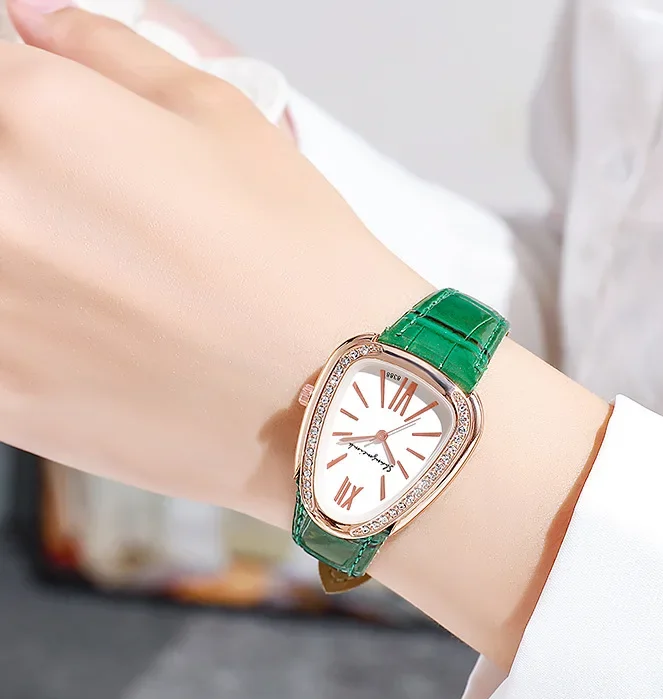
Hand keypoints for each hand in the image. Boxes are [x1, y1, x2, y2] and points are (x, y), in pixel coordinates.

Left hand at [1, 1, 609, 669]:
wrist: (333, 397)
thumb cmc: (300, 267)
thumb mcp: (226, 121)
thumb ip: (110, 53)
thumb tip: (36, 22)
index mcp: (34, 116)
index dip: (26, 105)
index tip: (60, 142)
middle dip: (36, 190)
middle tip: (100, 222)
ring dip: (29, 259)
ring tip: (106, 283)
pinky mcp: (2, 400)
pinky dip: (23, 330)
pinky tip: (87, 336)